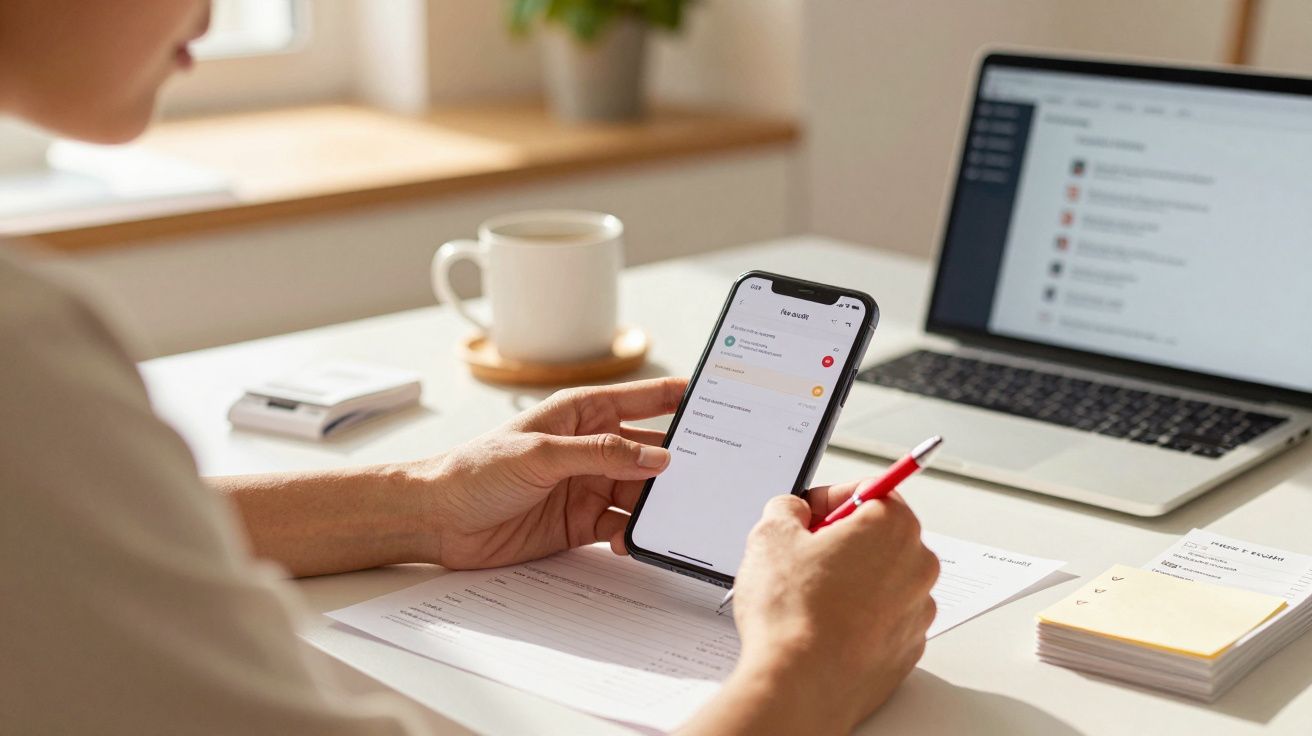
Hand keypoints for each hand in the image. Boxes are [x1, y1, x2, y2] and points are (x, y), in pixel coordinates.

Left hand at [411, 377, 686, 569]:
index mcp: (581, 414)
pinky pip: (621, 524)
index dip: (677, 398)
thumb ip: (601, 454)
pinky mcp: (580, 522)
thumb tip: (656, 456)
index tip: (714, 398)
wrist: (438, 519)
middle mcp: (590, 448)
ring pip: (640, 491)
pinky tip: (629, 540)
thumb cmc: (475, 470)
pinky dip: (632, 533)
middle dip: (677, 461)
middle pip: (648, 451)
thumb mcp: (540, 454)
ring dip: (655, 503)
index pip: (640, 400)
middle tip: (706, 473)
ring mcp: (586, 485)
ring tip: (672, 515)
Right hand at [681, 484, 938, 734]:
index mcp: (893, 527)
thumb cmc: (793, 614)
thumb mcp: (771, 534)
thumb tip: (792, 512)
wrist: (801, 684)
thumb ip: (787, 508)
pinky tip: (822, 624)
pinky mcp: (907, 649)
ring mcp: (917, 612)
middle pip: (880, 535)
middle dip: (842, 539)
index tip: (810, 512)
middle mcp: (918, 566)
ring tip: (808, 596)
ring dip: (850, 579)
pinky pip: (883, 619)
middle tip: (803, 554)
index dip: (831, 497)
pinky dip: (858, 617)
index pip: (871, 490)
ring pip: (882, 579)